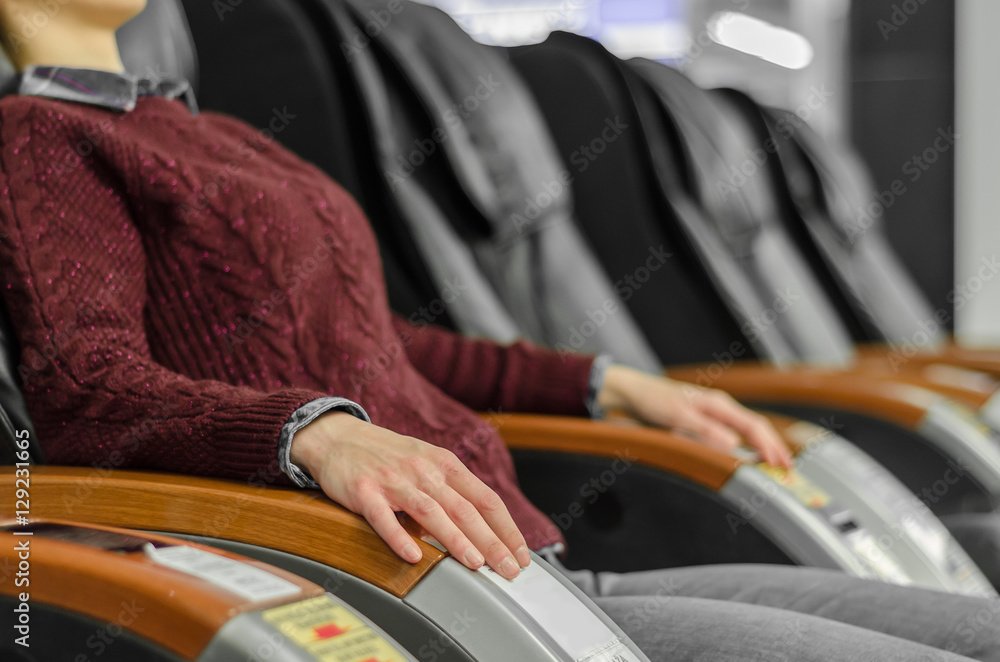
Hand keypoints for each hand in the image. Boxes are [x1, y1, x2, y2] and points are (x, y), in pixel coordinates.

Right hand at [291, 411, 530, 577]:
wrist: (339, 437)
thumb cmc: (388, 457)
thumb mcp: (427, 465)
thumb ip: (451, 494)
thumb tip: (480, 533)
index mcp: (445, 464)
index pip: (486, 499)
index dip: (507, 528)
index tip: (520, 554)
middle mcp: (424, 470)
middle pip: (465, 509)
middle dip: (491, 542)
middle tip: (508, 570)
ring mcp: (394, 480)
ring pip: (431, 512)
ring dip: (456, 540)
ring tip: (475, 564)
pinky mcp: (364, 491)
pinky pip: (383, 517)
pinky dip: (399, 537)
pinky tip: (412, 556)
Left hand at [597, 365, 792, 468]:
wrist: (632, 393)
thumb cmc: (653, 400)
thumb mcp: (678, 416)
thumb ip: (705, 430)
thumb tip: (733, 446)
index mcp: (718, 405)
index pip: (754, 427)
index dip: (770, 447)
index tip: (782, 465)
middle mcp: (720, 409)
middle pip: (755, 429)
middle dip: (773, 449)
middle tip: (788, 471)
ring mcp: (712, 416)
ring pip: (745, 432)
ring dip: (761, 449)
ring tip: (775, 466)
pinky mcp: (703, 424)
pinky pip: (731, 436)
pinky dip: (745, 448)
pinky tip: (748, 458)